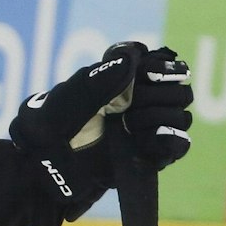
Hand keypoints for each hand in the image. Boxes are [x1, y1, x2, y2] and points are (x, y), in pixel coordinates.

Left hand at [10, 42, 193, 214]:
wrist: (44, 171)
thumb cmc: (48, 128)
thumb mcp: (67, 99)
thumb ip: (99, 78)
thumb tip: (134, 54)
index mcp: (120, 81)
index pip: (161, 66)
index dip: (160, 69)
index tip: (146, 76)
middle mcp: (137, 103)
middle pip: (179, 91)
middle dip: (162, 95)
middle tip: (131, 106)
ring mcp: (144, 130)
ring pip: (180, 117)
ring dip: (160, 119)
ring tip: (128, 127)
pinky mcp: (148, 156)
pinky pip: (178, 146)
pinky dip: (169, 142)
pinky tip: (145, 141)